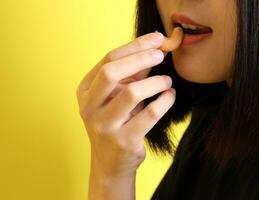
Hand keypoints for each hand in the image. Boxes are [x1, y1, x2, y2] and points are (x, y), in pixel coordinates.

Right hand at [76, 31, 175, 178]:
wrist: (110, 163)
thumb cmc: (116, 122)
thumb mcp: (118, 96)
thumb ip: (133, 74)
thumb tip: (154, 49)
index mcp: (85, 91)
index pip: (108, 59)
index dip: (135, 46)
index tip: (156, 39)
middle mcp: (90, 107)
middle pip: (112, 71)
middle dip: (140, 58)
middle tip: (161, 54)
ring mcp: (105, 125)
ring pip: (132, 92)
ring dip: (156, 82)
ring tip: (167, 82)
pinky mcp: (123, 141)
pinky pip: (150, 114)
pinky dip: (164, 101)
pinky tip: (170, 96)